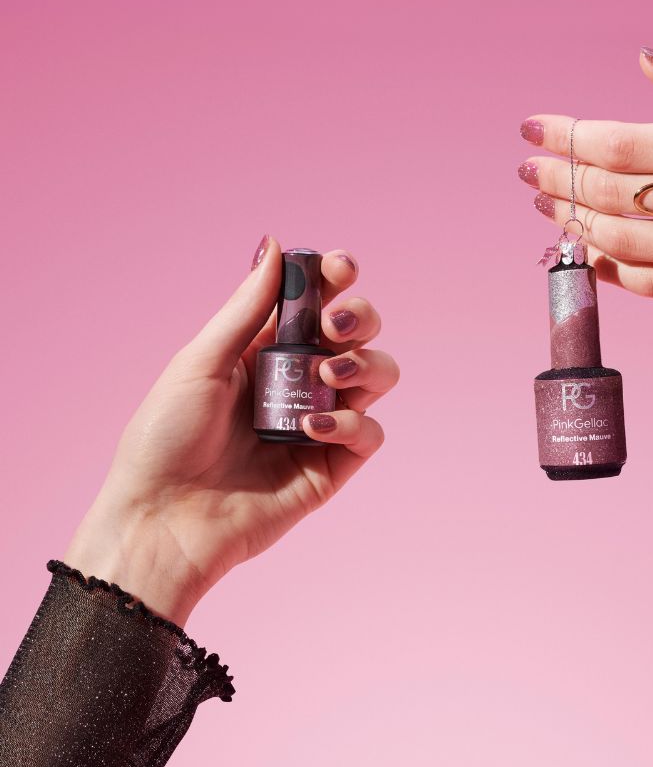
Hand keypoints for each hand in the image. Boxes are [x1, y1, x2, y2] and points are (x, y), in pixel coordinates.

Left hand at [65, 238, 397, 624]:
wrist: (161, 521)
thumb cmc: (164, 439)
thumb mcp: (200, 362)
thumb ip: (246, 308)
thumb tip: (276, 245)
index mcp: (265, 350)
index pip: (316, 302)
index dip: (336, 279)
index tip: (339, 268)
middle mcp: (299, 381)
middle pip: (359, 332)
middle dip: (360, 316)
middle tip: (335, 326)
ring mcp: (320, 423)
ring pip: (377, 376)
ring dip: (364, 364)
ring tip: (328, 377)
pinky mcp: (331, 467)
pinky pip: (369, 433)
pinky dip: (351, 424)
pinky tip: (311, 431)